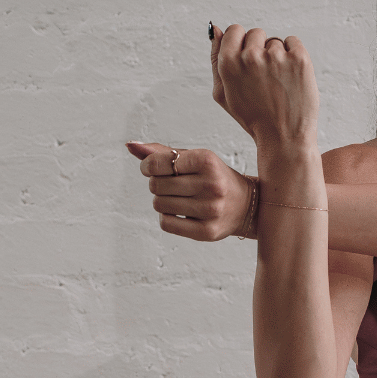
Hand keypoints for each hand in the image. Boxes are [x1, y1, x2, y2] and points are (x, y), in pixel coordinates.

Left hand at [125, 141, 254, 240]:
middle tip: (171, 185)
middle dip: (157, 184)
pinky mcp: (207, 231)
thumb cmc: (213, 177)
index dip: (148, 166)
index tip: (152, 168)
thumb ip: (161, 152)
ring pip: (159, 204)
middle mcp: (211, 184)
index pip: (158, 163)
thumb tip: (130, 145)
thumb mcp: (192, 159)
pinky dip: (167, 218)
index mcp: (207, 160)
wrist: (246, 205)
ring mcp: (210, 210)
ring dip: (162, 201)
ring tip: (178, 198)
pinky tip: (181, 213)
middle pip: (156, 185)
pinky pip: (166, 224)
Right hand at [210, 24, 318, 150]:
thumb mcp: (224, 93)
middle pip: (255, 33)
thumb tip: (216, 29)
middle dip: (259, 50)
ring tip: (278, 83)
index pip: (234, 30)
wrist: (283, 137)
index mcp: (228, 63)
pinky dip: (293, 55)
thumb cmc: (252, 117)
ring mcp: (276, 57)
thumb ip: (216, 59)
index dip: (241, 44)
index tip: (248, 61)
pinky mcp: (299, 59)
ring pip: (275, 42)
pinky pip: (294, 42)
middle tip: (264, 79)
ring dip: (277, 57)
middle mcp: (250, 57)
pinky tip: (291, 77)